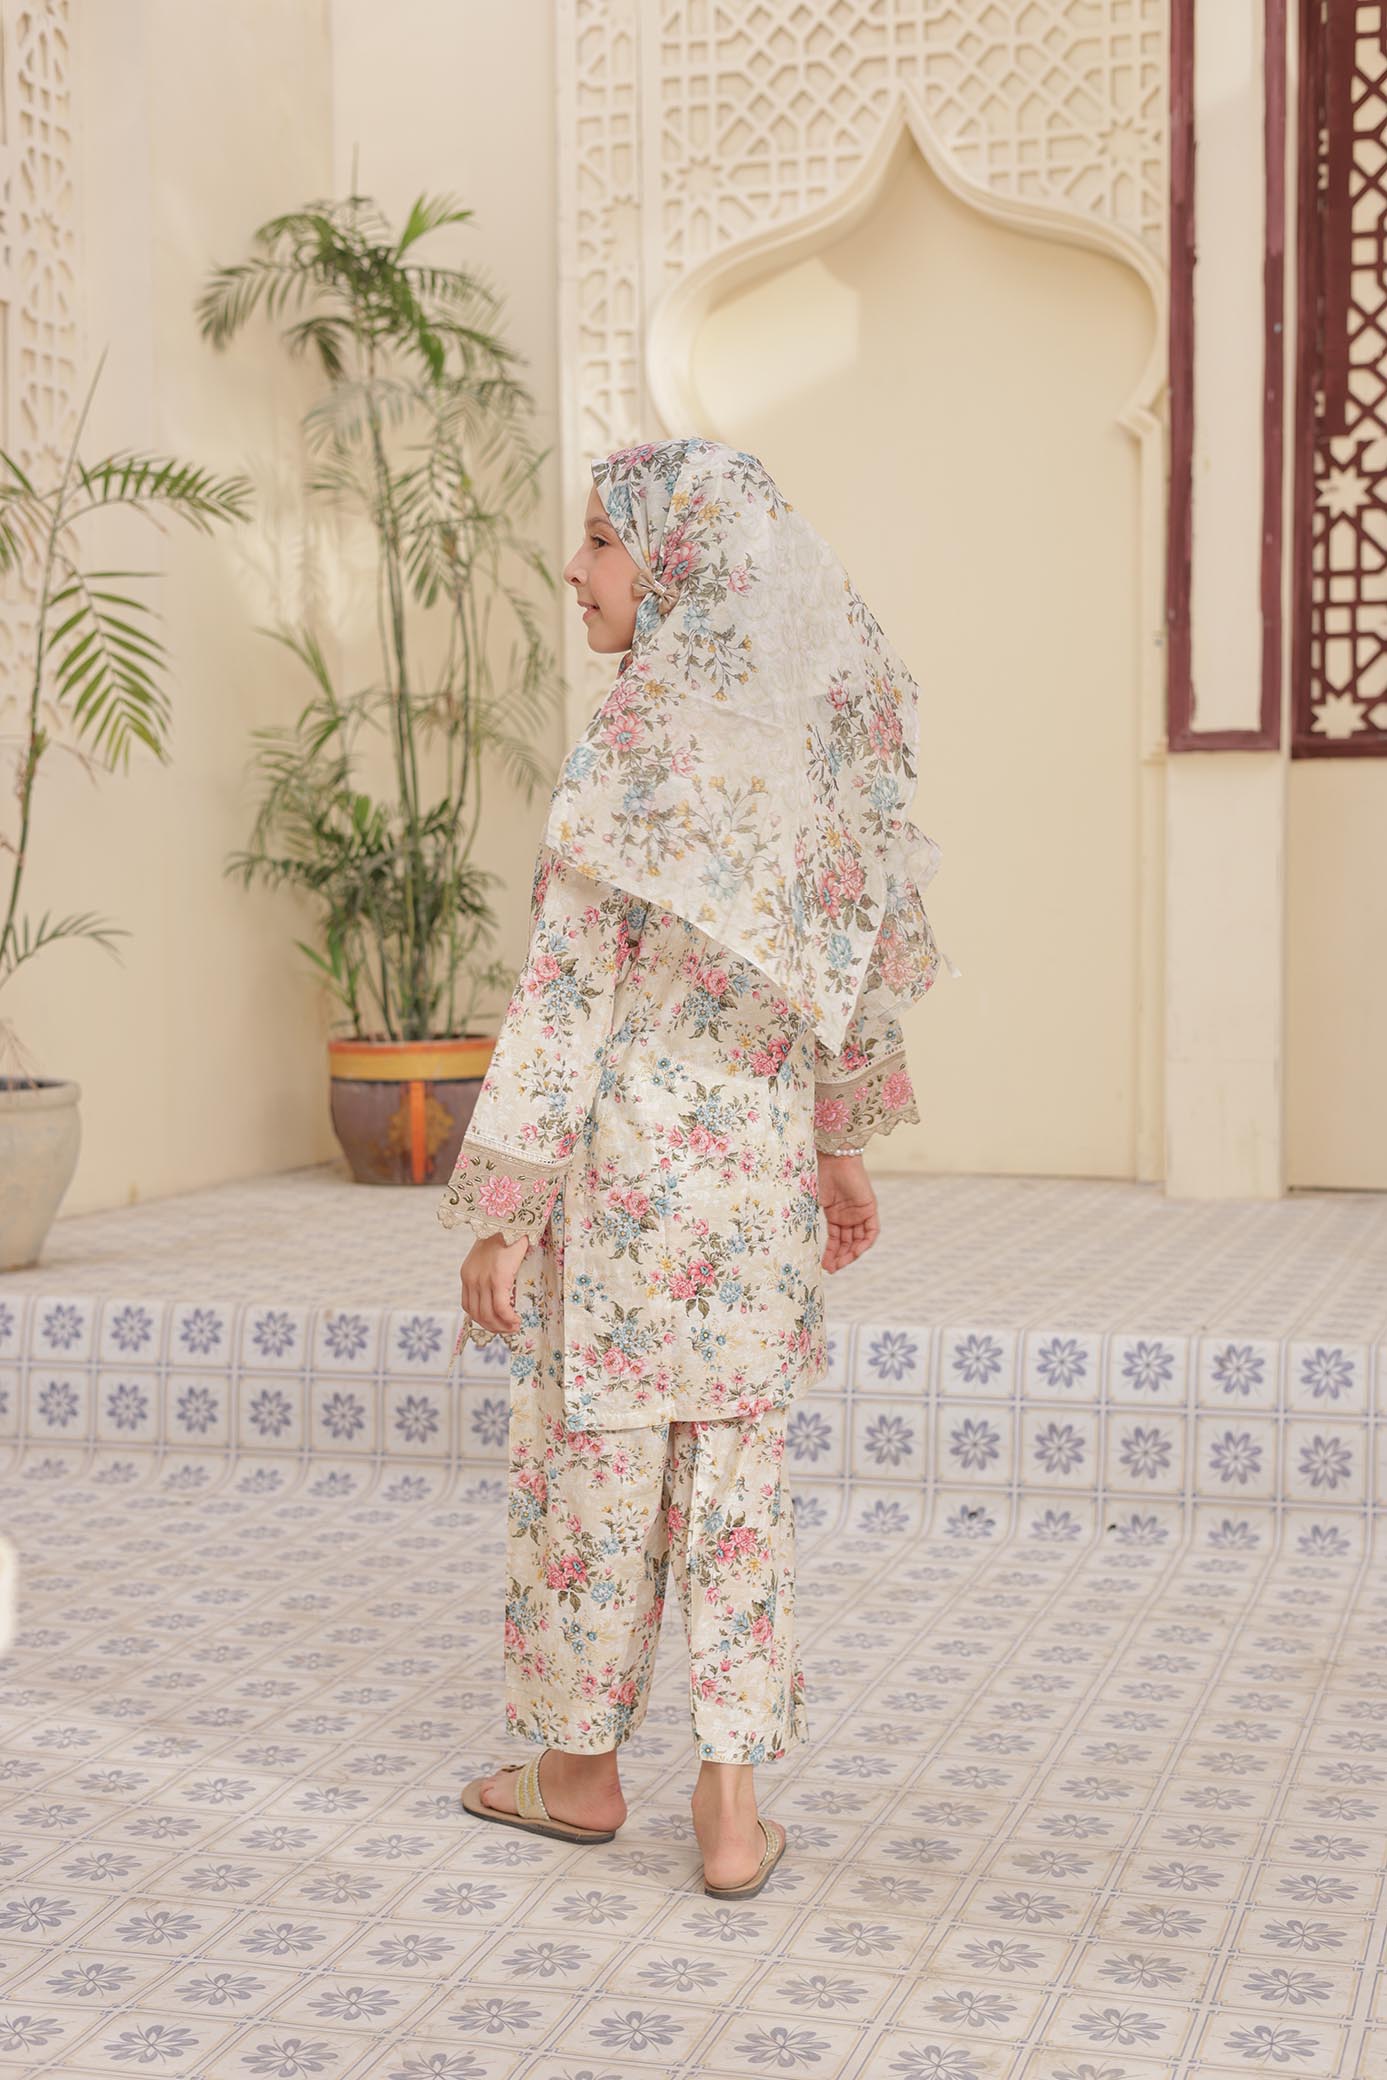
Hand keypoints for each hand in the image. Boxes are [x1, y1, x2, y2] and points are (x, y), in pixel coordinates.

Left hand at [460, 1231, 529, 1334]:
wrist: (510, 1219)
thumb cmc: (504, 1236)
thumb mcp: (488, 1257)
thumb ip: (487, 1274)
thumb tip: (500, 1292)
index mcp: (466, 1274)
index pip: (468, 1306)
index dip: (482, 1319)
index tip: (496, 1323)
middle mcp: (471, 1278)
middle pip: (477, 1314)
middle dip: (493, 1327)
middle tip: (507, 1329)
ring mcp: (483, 1279)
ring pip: (488, 1315)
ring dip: (501, 1326)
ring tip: (513, 1327)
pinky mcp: (497, 1278)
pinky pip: (501, 1307)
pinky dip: (508, 1319)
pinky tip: (516, 1321)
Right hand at [818, 1151, 878, 1271]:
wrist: (833, 1159)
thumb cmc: (820, 1177)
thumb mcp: (814, 1203)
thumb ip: (812, 1220)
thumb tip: (799, 1241)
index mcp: (835, 1214)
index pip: (836, 1240)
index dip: (831, 1254)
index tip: (824, 1266)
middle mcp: (848, 1216)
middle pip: (847, 1243)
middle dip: (840, 1258)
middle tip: (831, 1268)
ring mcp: (859, 1213)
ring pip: (858, 1240)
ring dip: (850, 1254)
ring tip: (839, 1265)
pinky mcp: (869, 1208)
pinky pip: (872, 1232)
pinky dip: (865, 1243)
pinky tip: (855, 1252)